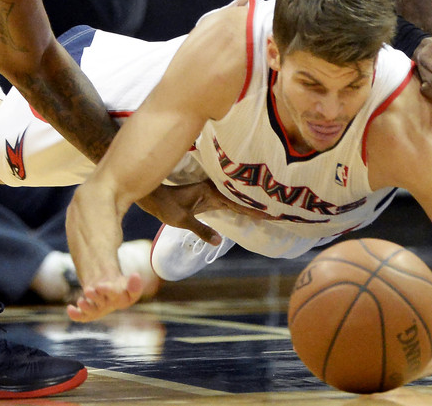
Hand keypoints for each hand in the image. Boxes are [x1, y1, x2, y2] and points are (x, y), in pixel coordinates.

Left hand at [66, 271, 143, 321]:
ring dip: (86, 306)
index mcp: (123, 298)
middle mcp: (110, 305)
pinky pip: (82, 317)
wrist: (107, 292)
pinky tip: (70, 308)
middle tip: (90, 289)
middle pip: (103, 302)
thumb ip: (133, 283)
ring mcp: (99, 309)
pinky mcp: (89, 313)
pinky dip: (76, 315)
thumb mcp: (127, 283)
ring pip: (93, 311)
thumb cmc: (119, 287)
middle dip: (96, 297)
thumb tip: (136, 276)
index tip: (102, 284)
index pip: (120, 296)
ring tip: (81, 299)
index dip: (111, 291)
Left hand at [136, 180, 275, 245]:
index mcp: (210, 191)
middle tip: (278, 210)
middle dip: (258, 204)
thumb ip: (201, 229)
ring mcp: (211, 193)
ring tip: (268, 211)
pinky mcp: (207, 198)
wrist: (153, 197)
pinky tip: (248, 211)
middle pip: (240, 199)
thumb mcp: (182, 220)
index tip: (272, 212)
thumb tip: (218, 241)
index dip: (255, 208)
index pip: (237, 202)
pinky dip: (239, 207)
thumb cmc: (165, 206)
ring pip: (235, 200)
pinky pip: (228, 202)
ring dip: (250, 205)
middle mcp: (213, 190)